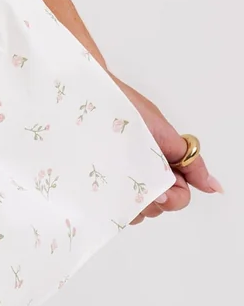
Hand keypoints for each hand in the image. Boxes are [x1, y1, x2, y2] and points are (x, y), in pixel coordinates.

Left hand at [109, 74, 223, 222]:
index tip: (163, 193)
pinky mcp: (101, 182)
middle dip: (154, 202)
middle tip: (141, 187)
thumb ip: (189, 160)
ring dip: (133, 205)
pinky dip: (114, 205)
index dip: (174, 198)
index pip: (179, 196)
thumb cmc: (126, 107)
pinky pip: (112, 207)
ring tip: (121, 185)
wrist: (90, 94)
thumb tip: (215, 186)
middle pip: (160, 207)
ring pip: (138, 210)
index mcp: (164, 164)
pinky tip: (108, 191)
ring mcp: (122, 179)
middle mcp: (146, 174)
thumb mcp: (162, 132)